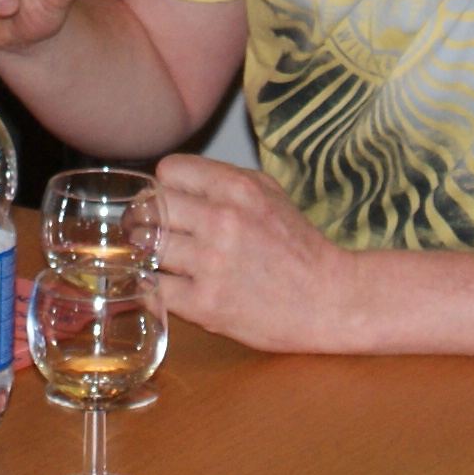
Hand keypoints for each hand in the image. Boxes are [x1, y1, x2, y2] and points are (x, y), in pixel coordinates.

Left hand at [148, 156, 355, 350]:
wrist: (328, 300)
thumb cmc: (298, 246)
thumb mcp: (270, 193)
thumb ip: (223, 180)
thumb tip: (173, 180)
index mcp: (237, 188)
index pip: (168, 171)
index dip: (166, 186)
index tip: (170, 202)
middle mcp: (221, 221)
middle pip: (149, 206)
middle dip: (145, 217)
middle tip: (149, 230)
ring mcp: (210, 263)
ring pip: (145, 245)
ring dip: (145, 251)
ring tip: (159, 257)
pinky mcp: (204, 304)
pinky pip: (153, 286)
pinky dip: (153, 285)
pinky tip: (167, 283)